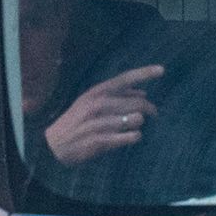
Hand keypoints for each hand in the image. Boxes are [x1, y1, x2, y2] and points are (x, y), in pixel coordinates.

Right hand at [43, 64, 163, 167]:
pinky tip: (131, 138)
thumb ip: (116, 96)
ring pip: (136, 119)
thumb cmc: (77, 122)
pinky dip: (134, 137)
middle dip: (150, 109)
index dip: (144, 73)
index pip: (124, 79)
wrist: (53, 145)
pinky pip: (131, 136)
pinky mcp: (101, 140)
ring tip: (132, 127)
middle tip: (154, 115)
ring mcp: (99, 122)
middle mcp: (98, 104)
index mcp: (96, 92)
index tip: (162, 70)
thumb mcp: (91, 103)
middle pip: (138, 102)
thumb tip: (143, 92)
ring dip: (139, 124)